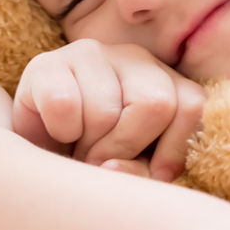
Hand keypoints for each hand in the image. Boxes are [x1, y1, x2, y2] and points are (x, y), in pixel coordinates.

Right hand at [12, 39, 205, 182]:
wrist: (38, 153)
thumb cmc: (98, 161)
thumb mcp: (134, 170)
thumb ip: (141, 173)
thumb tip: (111, 168)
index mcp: (165, 80)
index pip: (191, 105)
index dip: (175, 148)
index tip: (156, 175)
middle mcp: (133, 58)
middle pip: (156, 103)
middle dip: (128, 147)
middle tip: (104, 163)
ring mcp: (89, 54)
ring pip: (105, 111)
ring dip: (88, 146)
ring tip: (79, 149)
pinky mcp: (46, 64)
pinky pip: (63, 105)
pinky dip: (59, 132)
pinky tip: (56, 132)